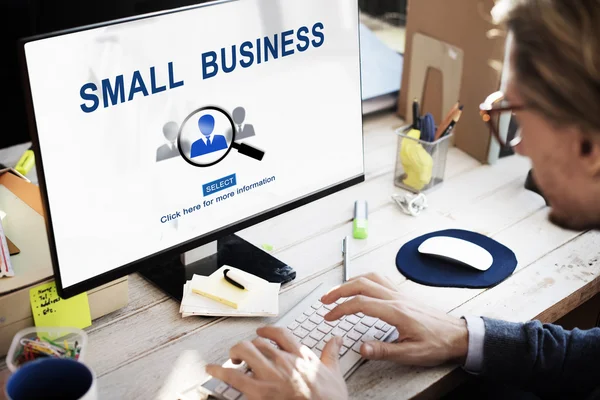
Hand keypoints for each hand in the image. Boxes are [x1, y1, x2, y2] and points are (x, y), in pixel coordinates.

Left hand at [206, 326, 347, 399]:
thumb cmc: (330, 398)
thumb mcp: (334, 373)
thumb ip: (331, 353)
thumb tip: (336, 339)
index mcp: (300, 355)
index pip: (279, 333)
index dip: (267, 331)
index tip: (262, 332)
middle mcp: (283, 360)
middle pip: (258, 342)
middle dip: (248, 345)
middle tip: (244, 353)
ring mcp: (270, 375)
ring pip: (245, 351)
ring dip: (235, 353)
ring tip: (232, 359)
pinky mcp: (260, 391)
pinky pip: (234, 376)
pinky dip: (219, 371)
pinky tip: (211, 370)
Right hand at [320, 273, 467, 366]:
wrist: (458, 335)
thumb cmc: (437, 343)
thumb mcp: (411, 353)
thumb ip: (384, 350)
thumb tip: (361, 348)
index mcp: (395, 311)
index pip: (360, 303)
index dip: (340, 309)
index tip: (329, 316)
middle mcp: (396, 298)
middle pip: (361, 284)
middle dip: (339, 290)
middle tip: (325, 300)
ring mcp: (400, 293)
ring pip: (370, 278)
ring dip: (350, 282)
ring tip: (337, 291)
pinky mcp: (403, 294)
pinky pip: (380, 279)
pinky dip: (365, 279)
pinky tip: (361, 285)